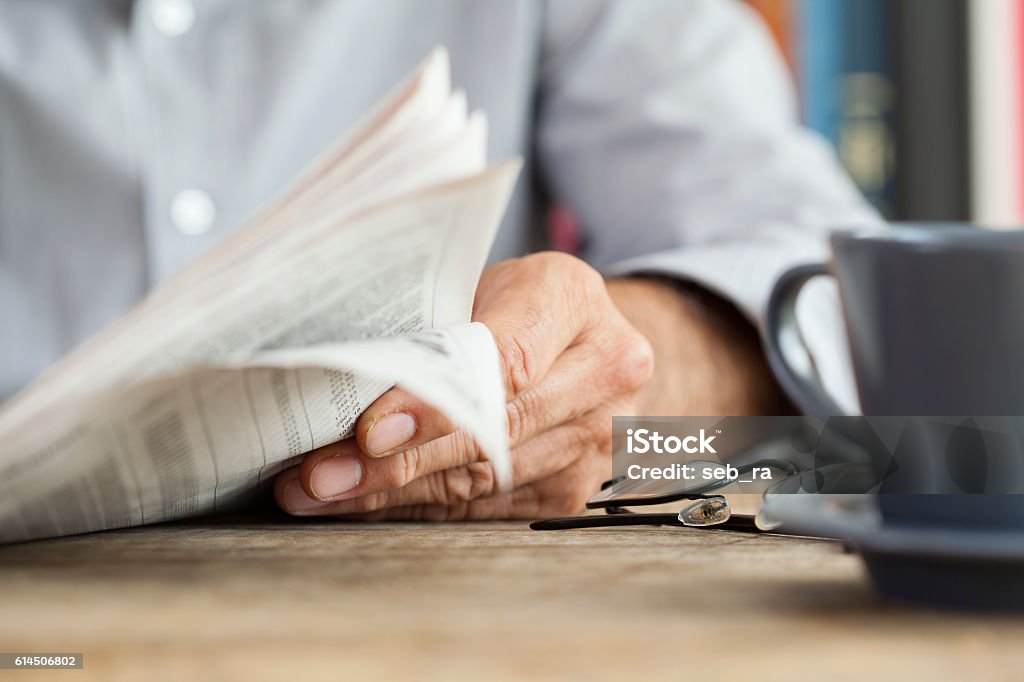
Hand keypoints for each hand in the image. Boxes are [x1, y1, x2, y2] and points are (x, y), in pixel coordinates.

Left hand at [274, 252, 654, 519]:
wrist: (590, 343)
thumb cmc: (516, 304)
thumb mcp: (481, 284)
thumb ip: (435, 327)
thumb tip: (342, 384)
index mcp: (573, 299)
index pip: (503, 362)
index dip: (435, 403)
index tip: (371, 430)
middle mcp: (604, 371)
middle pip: (495, 431)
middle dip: (399, 460)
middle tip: (323, 474)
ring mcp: (597, 440)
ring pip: (485, 479)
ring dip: (397, 491)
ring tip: (324, 491)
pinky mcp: (575, 490)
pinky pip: (486, 508)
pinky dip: (419, 507)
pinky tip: (366, 503)